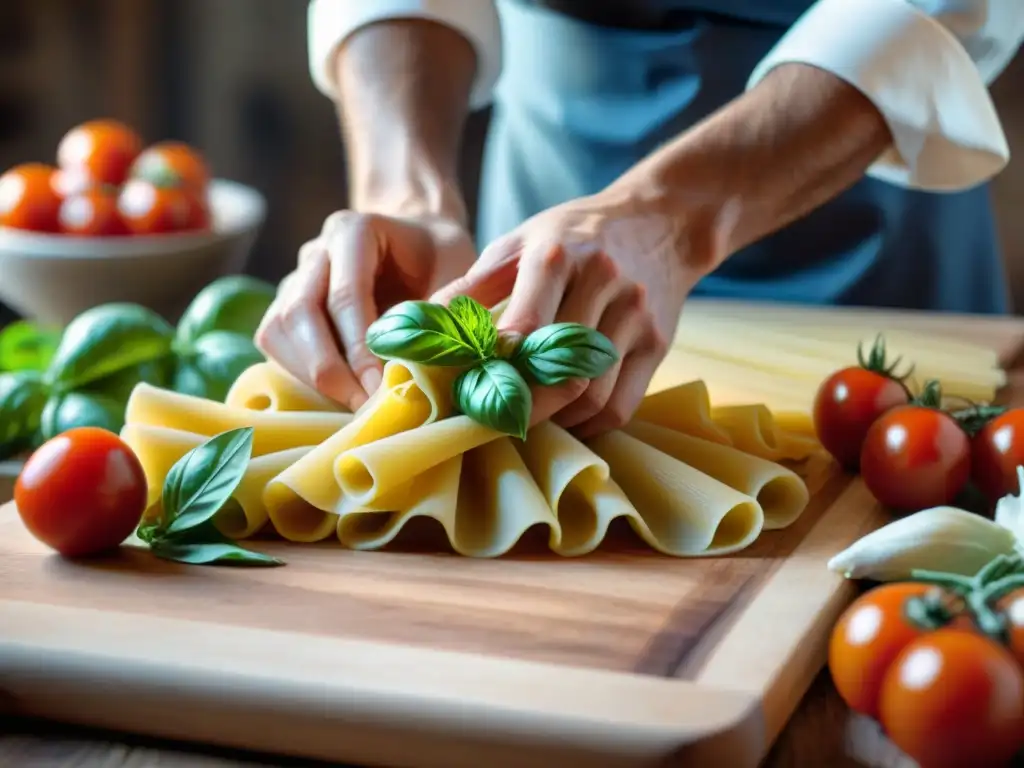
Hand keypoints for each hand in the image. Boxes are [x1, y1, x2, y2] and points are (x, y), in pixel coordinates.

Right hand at [256, 210, 476, 409]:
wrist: (421, 243)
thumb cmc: (441, 256)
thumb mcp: (457, 269)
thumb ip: (446, 306)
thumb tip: (426, 358)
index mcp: (353, 231)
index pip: (345, 295)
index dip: (359, 348)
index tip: (380, 388)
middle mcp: (316, 253)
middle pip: (298, 313)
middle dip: (328, 368)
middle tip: (364, 406)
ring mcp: (296, 279)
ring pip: (278, 330)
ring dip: (309, 374)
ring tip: (353, 404)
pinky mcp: (288, 308)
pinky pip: (278, 344)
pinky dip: (301, 374)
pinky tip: (340, 392)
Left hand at [432, 190, 732, 437]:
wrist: (661, 221)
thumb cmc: (574, 234)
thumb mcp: (519, 242)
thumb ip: (470, 287)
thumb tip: (418, 329)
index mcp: (557, 255)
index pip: (523, 327)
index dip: (494, 369)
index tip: (467, 392)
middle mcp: (602, 282)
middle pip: (559, 371)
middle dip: (521, 406)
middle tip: (492, 420)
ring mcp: (635, 315)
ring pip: (591, 395)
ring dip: (554, 420)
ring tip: (527, 419)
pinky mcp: (659, 343)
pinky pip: (620, 407)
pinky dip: (588, 425)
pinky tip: (566, 418)